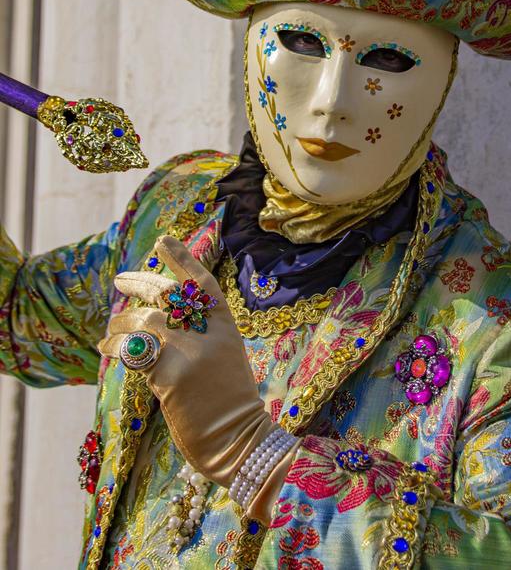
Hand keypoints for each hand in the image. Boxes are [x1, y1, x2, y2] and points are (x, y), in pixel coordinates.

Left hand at [98, 235, 290, 504]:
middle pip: (166, 294)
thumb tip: (160, 317)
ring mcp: (188, 350)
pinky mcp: (168, 373)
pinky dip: (115, 346)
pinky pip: (133, 351)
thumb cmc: (229, 401)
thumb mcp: (223, 355)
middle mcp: (207, 330)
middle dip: (139, 283)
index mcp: (225, 323)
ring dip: (120, 322)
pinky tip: (106, 348)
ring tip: (109, 330)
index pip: (202, 281)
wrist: (236, 437)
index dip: (182, 258)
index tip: (162, 240)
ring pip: (144, 320)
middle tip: (120, 281)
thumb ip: (199, 333)